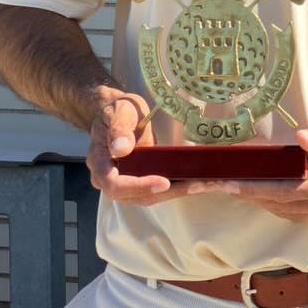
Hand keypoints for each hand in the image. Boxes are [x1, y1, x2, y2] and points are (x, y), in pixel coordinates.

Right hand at [85, 87, 191, 206]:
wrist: (114, 113)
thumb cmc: (116, 110)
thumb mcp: (118, 112)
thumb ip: (118, 128)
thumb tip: (120, 149)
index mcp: (100, 162)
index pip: (115, 185)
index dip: (139, 186)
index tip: (164, 182)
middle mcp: (109, 179)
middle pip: (137, 196)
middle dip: (169, 193)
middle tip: (199, 184)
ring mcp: (126, 183)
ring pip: (150, 197)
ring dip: (179, 193)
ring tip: (207, 184)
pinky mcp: (140, 181)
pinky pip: (157, 190)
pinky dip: (179, 188)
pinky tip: (201, 182)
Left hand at [193, 120, 307, 226]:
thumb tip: (300, 138)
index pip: (284, 191)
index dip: (255, 189)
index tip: (230, 185)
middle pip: (281, 205)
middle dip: (252, 196)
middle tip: (224, 186)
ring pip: (289, 213)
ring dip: (265, 202)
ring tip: (240, 189)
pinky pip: (301, 215)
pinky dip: (282, 205)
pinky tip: (268, 194)